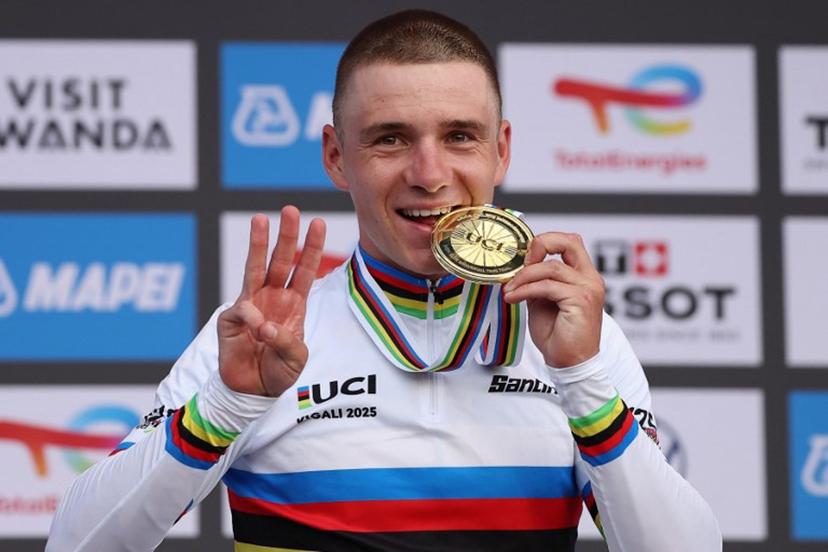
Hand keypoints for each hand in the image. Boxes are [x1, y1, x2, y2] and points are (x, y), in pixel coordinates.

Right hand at [217, 206, 325, 396]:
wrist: (254, 391)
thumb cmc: (279, 371)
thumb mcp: (295, 358)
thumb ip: (285, 341)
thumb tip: (263, 323)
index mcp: (294, 304)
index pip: (305, 270)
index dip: (312, 248)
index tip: (318, 223)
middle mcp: (273, 298)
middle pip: (281, 260)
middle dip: (287, 235)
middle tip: (291, 209)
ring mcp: (251, 305)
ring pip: (255, 268)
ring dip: (258, 244)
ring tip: (260, 219)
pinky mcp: (231, 319)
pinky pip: (242, 310)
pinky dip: (251, 317)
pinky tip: (257, 331)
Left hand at [502, 233, 604, 367]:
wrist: (570, 363)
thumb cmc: (559, 335)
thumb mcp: (543, 301)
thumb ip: (537, 282)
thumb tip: (518, 268)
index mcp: (583, 276)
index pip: (569, 242)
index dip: (544, 242)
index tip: (523, 257)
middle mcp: (590, 278)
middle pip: (569, 241)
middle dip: (540, 244)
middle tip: (520, 261)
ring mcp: (588, 288)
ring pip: (551, 267)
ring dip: (524, 276)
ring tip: (509, 289)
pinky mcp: (581, 300)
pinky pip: (547, 286)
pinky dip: (526, 290)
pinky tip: (513, 298)